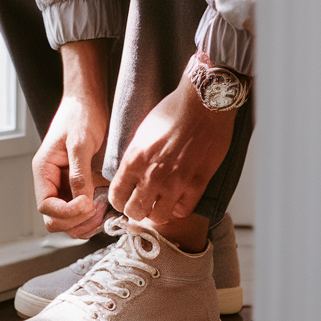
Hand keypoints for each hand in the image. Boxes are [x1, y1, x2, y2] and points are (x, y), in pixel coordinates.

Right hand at [33, 40, 109, 236]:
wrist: (88, 100)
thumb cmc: (80, 115)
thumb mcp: (80, 143)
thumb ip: (79, 175)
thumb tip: (81, 203)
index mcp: (43, 172)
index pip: (46, 208)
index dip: (67, 213)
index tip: (88, 204)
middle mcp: (51, 183)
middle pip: (55, 220)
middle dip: (76, 221)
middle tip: (99, 210)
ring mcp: (64, 186)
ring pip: (68, 221)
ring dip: (85, 222)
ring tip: (104, 209)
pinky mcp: (78, 186)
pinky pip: (81, 211)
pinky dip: (92, 216)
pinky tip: (106, 205)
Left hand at [108, 67, 235, 224]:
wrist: (203, 104)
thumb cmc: (174, 111)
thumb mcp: (142, 134)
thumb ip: (135, 158)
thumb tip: (130, 176)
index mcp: (133, 160)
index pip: (116, 196)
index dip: (120, 202)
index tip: (126, 200)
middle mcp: (151, 175)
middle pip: (134, 212)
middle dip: (137, 210)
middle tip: (144, 204)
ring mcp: (174, 182)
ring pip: (158, 217)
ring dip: (158, 212)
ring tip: (162, 204)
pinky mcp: (196, 184)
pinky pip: (183, 210)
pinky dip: (179, 208)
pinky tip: (179, 199)